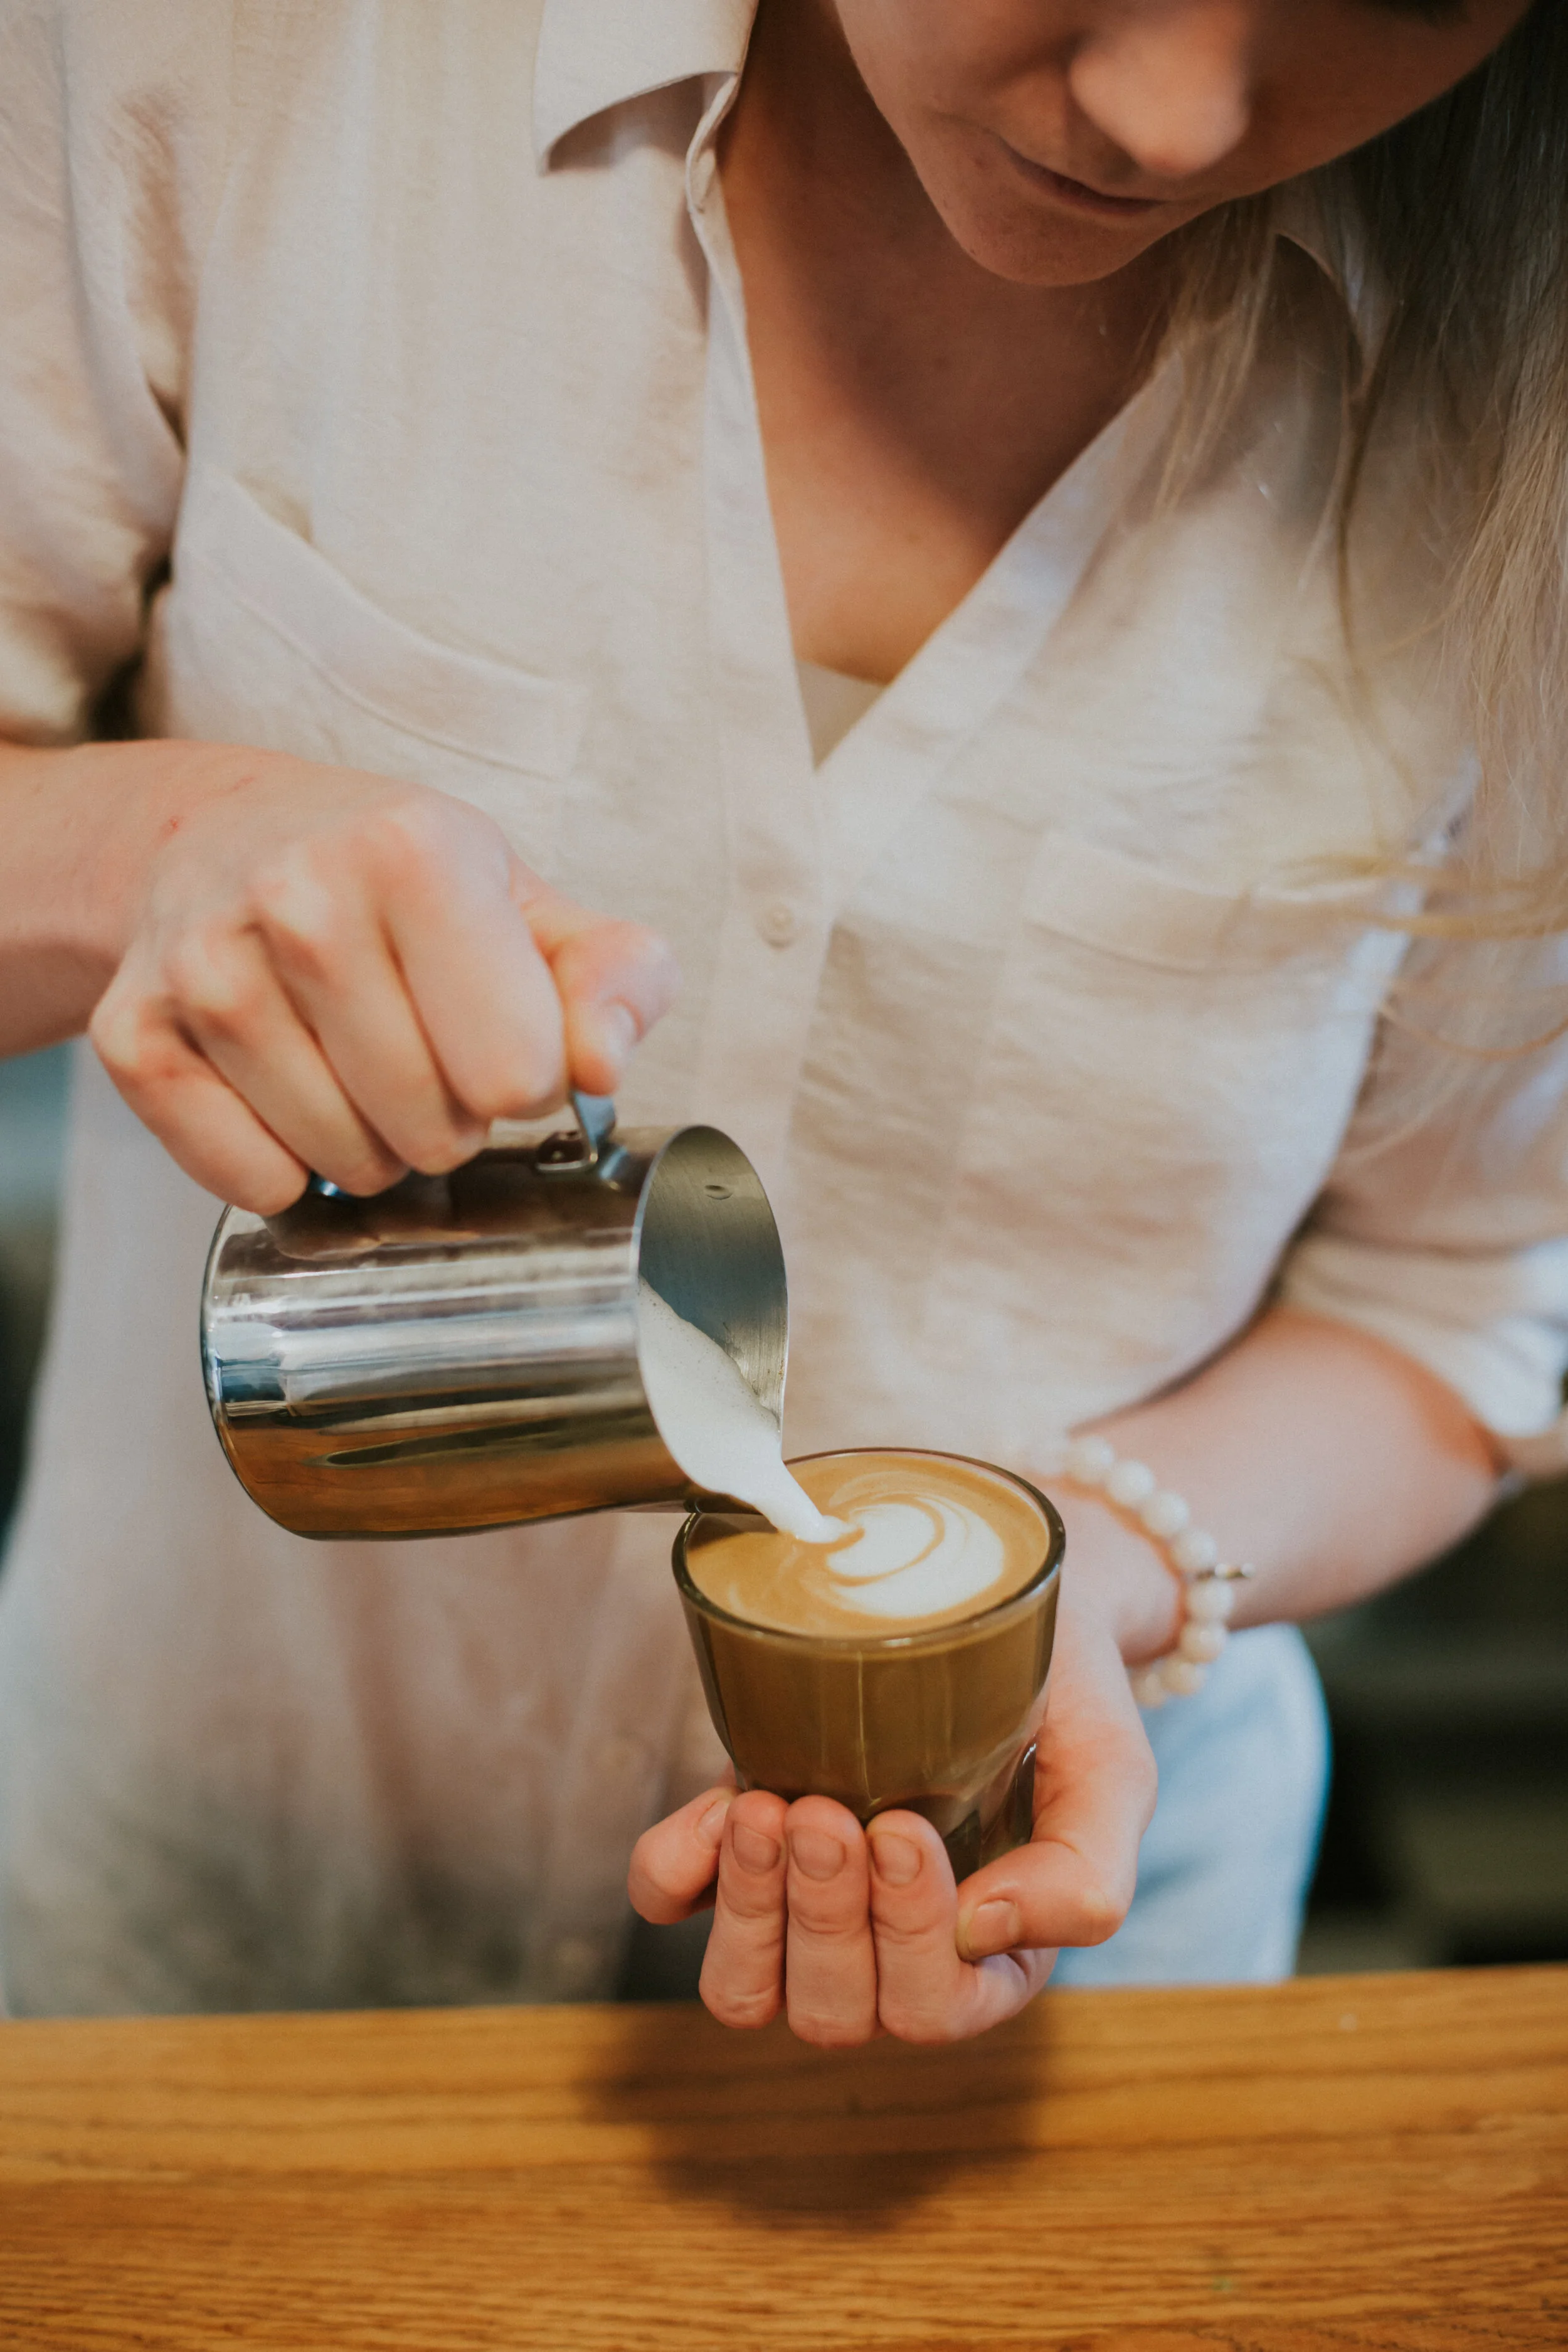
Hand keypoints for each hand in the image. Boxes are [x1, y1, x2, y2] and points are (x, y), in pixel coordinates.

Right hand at [87, 748, 677, 1211]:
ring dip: (369, 1146)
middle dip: (447, 1119)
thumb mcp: (529, 902)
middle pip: (432, 1131)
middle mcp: (297, 899)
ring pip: (342, 1165)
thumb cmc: (396, 883)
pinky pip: (251, 1182)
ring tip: (355, 1067)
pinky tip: (284, 1094)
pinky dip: (283, 1169)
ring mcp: (203, 969)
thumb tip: (601, 1066)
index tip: (493, 1034)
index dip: (523, 1077)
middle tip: (421, 1053)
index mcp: (413, 850)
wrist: (215, 837)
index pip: (516, 1071)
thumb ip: (615, 979)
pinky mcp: (133, 1036)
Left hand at [628, 1546, 1160, 2045]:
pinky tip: (722, 1805)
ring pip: (744, 1991)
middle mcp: (887, 1950)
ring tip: (769, 1809)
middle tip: (826, 1813)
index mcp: (986, 1957)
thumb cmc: (1062, 1693)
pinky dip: (676, 1868)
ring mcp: (802, 1902)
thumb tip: (985, 1930)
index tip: (903, 1826)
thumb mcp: (1113, 1772)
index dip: (907, 1936)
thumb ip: (1087, 1873)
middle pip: (835, 2013)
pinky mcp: (735, 1843)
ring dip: (751, 1909)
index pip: (933, 2009)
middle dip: (824, 1917)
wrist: (996, 1589)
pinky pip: (669, 1900)